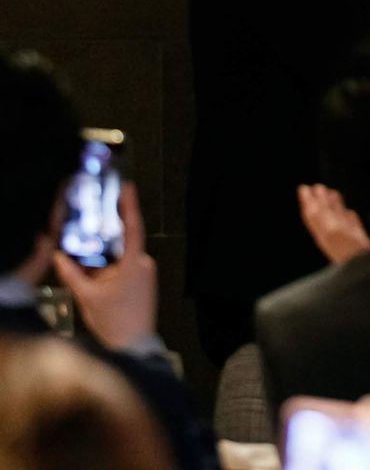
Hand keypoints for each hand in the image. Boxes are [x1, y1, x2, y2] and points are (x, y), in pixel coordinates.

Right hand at [54, 182, 156, 351]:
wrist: (133, 346)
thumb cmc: (113, 321)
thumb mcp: (87, 297)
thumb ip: (73, 274)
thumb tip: (59, 256)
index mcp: (134, 262)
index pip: (133, 227)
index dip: (130, 205)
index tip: (127, 186)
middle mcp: (144, 263)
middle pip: (123, 242)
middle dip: (105, 236)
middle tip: (89, 222)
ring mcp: (146, 273)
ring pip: (122, 256)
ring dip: (105, 255)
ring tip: (85, 251)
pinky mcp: (144, 282)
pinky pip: (126, 267)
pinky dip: (111, 266)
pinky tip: (95, 271)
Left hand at [298, 184, 369, 263]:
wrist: (366, 270)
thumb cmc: (349, 251)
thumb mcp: (331, 228)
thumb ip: (321, 215)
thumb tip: (310, 202)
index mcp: (323, 232)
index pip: (311, 214)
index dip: (307, 201)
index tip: (303, 188)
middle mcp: (332, 235)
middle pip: (323, 215)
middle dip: (319, 200)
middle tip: (317, 186)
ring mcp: (346, 238)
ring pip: (338, 219)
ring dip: (334, 206)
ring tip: (333, 193)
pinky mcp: (360, 241)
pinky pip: (352, 227)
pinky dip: (349, 218)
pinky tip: (350, 214)